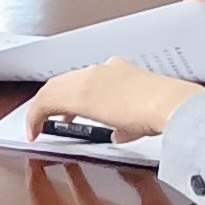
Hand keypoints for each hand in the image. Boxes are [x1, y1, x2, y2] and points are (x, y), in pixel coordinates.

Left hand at [28, 55, 204, 146]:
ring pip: (52, 89)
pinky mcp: (77, 94)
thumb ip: (126, 125)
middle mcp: (100, 70)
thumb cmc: (164, 109)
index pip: (84, 80)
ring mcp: (88, 79)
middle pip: (64, 82)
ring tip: (35, 126)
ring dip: (41, 108)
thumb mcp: (142, 117)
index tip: (67, 112)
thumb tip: (120, 133)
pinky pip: (45, 102)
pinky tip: (34, 130)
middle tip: (44, 119)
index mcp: (117, 70)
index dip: (70, 97)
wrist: (169, 104)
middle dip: (52, 101)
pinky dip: (35, 116)